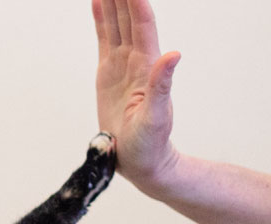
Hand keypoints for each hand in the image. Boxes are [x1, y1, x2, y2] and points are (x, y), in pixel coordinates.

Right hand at [93, 0, 180, 196]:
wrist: (141, 161)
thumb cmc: (151, 145)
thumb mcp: (157, 118)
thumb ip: (162, 86)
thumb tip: (174, 55)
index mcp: (147, 67)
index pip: (142, 25)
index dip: (135, 1)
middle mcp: (136, 61)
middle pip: (129, 16)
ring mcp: (122, 65)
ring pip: (116, 23)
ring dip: (111, 0)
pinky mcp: (108, 74)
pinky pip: (104, 39)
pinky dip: (101, 19)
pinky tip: (97, 2)